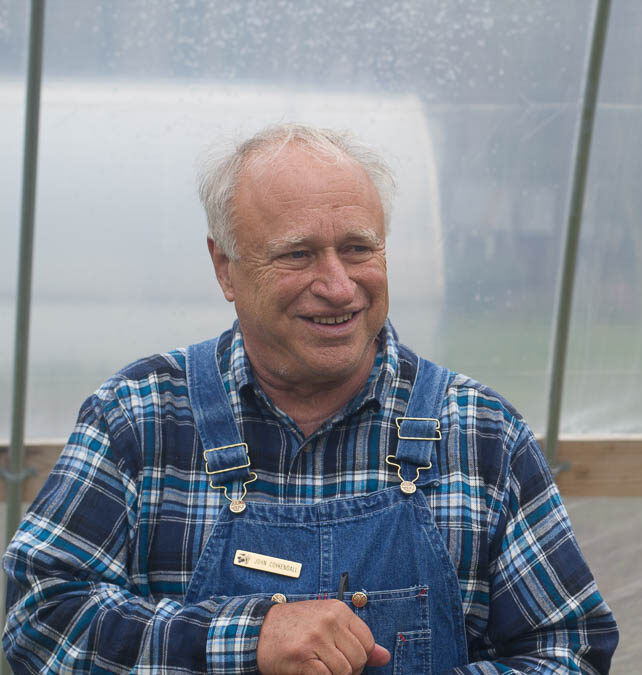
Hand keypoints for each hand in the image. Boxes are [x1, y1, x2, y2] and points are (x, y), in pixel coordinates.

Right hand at [256, 599, 389, 673]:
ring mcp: (316, 638)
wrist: (259, 629)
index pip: (367, 642)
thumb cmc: (295, 627)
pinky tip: (311, 671)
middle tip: (329, 666)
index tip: (346, 659)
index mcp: (338, 610)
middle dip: (349, 671)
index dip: (360, 657)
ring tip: (320, 668)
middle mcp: (329, 621)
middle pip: (358, 659)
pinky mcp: (303, 656)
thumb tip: (385, 657)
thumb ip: (356, 639)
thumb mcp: (327, 624)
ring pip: (344, 672)